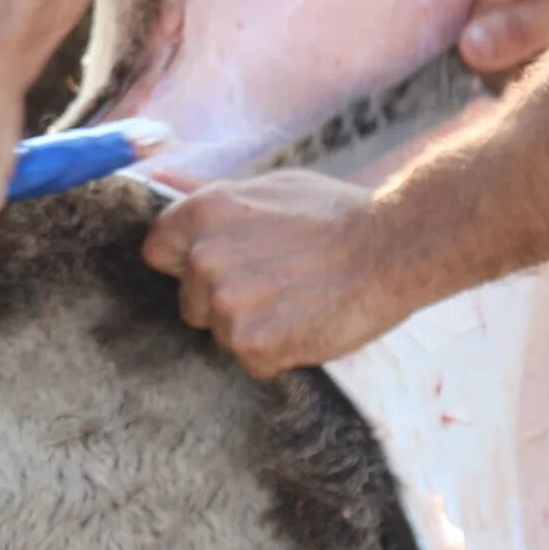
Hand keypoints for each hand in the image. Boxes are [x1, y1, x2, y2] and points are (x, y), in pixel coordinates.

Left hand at [143, 170, 409, 376]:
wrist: (391, 247)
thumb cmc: (334, 215)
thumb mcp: (267, 189)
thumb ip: (214, 203)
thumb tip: (164, 187)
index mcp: (203, 213)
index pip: (157, 252)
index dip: (187, 264)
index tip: (221, 267)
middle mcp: (205, 258)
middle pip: (189, 302)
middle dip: (223, 301)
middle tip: (276, 285)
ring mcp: (227, 304)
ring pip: (221, 334)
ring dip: (253, 328)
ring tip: (298, 301)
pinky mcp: (254, 344)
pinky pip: (252, 362)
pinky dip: (278, 354)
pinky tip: (307, 324)